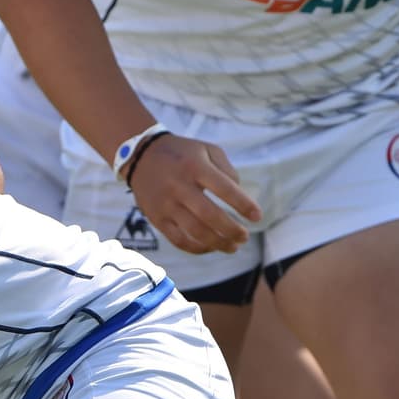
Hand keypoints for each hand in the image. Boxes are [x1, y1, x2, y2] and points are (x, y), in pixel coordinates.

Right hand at [123, 131, 261, 253]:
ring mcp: (166, 205)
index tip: (257, 216)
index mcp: (195, 167)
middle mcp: (180, 187)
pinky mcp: (157, 218)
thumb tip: (240, 196)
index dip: (244, 205)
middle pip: (211, 216)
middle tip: (245, 236)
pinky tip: (211, 247)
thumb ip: (227, 170)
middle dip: (232, 230)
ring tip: (233, 246)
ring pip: (195, 232)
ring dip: (218, 243)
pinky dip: (198, 248)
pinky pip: (179, 240)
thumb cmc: (181, 154)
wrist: (141, 157)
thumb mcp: (206, 149)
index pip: (225, 189)